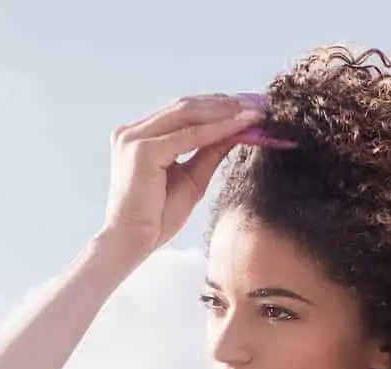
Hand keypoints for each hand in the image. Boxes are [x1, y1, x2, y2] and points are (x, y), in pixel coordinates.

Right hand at [101, 95, 265, 255]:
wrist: (132, 243)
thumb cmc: (156, 218)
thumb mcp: (192, 178)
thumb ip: (209, 151)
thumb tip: (238, 129)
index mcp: (138, 135)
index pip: (182, 111)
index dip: (218, 106)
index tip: (250, 105)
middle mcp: (132, 132)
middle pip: (185, 106)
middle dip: (225, 103)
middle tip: (259, 102)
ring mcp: (134, 138)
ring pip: (188, 114)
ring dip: (225, 112)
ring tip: (255, 112)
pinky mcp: (143, 150)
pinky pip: (190, 134)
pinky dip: (219, 129)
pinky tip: (242, 126)